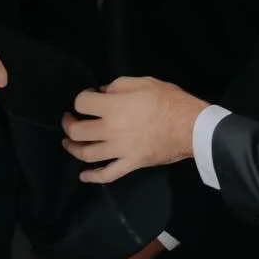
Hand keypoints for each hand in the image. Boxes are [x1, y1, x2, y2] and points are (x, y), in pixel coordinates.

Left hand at [62, 77, 206, 182]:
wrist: (190, 127)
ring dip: (73, 148)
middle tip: (69, 119)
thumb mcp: (142, 82)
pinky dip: (93, 177)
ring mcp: (119, 150)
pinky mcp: (130, 164)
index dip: (81, 98)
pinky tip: (84, 175)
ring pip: (87, 154)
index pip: (81, 103)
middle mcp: (110, 130)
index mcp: (112, 107)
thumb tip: (103, 91)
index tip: (88, 96)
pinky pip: (107, 174)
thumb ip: (117, 86)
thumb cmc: (168, 101)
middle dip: (69, 124)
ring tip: (69, 143)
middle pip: (78, 131)